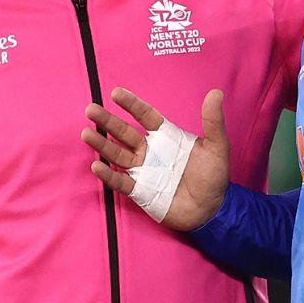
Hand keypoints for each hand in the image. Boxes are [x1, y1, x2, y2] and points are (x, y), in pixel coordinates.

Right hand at [81, 87, 230, 230]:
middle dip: (107, 121)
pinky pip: (121, 181)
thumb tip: (216, 93)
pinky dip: (109, 175)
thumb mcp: (217, 147)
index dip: (131, 104)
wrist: (212, 210)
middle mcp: (151, 151)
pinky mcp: (140, 191)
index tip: (116, 93)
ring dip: (102, 145)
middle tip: (90, 109)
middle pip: (124, 132)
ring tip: (86, 134)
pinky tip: (97, 165)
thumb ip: (213, 121)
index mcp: (166, 137)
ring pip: (117, 154)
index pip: (145, 116)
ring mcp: (143, 171)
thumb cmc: (214, 176)